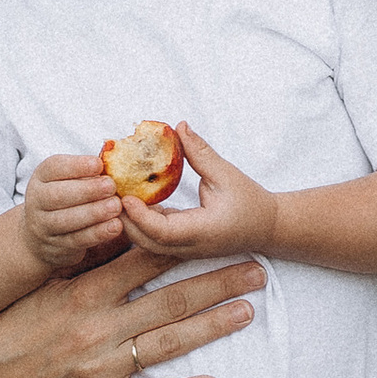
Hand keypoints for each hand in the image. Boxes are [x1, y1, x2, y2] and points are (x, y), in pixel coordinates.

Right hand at [0, 233, 265, 377]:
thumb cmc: (20, 320)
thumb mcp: (51, 283)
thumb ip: (91, 260)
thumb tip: (130, 228)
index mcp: (85, 293)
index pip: (146, 263)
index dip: (187, 246)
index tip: (220, 232)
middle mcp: (99, 327)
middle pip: (171, 301)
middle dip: (218, 283)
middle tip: (257, 269)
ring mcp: (102, 366)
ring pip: (169, 344)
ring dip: (212, 326)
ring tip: (248, 310)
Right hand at [21, 151, 126, 277]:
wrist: (41, 235)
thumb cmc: (65, 198)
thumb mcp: (68, 181)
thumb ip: (87, 174)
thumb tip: (116, 166)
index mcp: (41, 177)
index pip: (54, 167)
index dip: (77, 165)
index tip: (99, 164)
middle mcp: (37, 200)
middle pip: (58, 195)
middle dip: (87, 190)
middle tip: (111, 187)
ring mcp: (43, 226)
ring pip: (67, 220)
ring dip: (94, 213)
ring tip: (116, 206)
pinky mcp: (55, 246)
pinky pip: (77, 240)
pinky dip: (97, 233)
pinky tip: (116, 226)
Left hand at [119, 122, 278, 263]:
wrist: (268, 228)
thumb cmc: (251, 202)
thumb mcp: (227, 174)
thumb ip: (200, 152)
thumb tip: (178, 127)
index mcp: (203, 232)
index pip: (162, 231)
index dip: (140, 216)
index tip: (125, 196)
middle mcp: (189, 247)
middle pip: (145, 242)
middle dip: (124, 220)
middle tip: (108, 192)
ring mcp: (184, 250)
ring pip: (146, 243)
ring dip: (129, 222)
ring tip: (114, 194)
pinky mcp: (181, 247)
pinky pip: (153, 238)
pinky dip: (139, 221)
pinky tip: (129, 199)